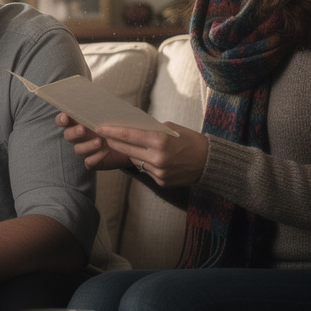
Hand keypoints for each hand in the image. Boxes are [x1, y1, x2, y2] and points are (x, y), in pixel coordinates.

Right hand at [56, 113, 134, 171]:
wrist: (130, 143)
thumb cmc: (118, 124)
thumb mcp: (113, 114)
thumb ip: (104, 109)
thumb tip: (104, 102)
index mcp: (79, 122)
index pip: (63, 120)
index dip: (61, 119)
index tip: (66, 117)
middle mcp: (79, 137)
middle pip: (68, 135)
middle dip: (74, 132)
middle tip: (83, 129)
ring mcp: (85, 150)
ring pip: (78, 150)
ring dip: (87, 146)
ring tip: (100, 141)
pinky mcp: (93, 161)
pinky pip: (89, 162)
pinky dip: (96, 157)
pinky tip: (105, 152)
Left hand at [80, 119, 208, 187]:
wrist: (210, 163)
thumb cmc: (191, 141)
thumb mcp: (172, 129)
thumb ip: (151, 130)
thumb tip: (132, 130)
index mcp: (160, 141)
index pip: (129, 136)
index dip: (112, 132)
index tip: (100, 128)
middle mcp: (158, 158)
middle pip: (127, 150)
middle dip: (114, 142)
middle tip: (104, 136)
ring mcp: (159, 172)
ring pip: (136, 161)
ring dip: (132, 153)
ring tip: (132, 146)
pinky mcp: (161, 182)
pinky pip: (146, 171)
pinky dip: (146, 163)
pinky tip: (152, 159)